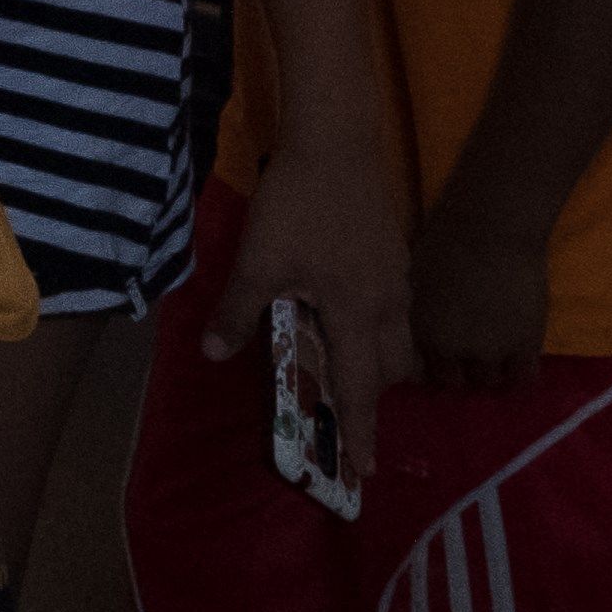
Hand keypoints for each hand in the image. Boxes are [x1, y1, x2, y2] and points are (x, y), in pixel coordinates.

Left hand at [197, 125, 421, 449]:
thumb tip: (213, 356)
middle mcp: (388, 302)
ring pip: (398, 336)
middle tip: (343, 409)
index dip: (360, 430)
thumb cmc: (297, 205)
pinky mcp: (395, 252)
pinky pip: (395, 306)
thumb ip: (238, 312)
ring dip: (377, 359)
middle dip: (371, 396)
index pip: (360, 388)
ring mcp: (397, 275)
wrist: (336, 140)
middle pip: (391, 367)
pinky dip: (377, 325)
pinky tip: (348, 310)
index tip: (366, 470)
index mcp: (357, 313)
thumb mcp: (258, 261)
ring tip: (346, 364)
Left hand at [409, 197, 557, 396]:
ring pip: (490, 382)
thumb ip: (419, 310)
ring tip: (497, 357)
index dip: (437, 368)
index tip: (445, 362)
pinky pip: (525, 377)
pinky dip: (521, 376)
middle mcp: (455, 351)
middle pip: (459, 382)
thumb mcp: (415, 278)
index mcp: (425, 334)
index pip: (428, 372)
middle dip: (463, 372)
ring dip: (491, 373)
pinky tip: (520, 363)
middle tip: (472, 357)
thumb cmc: (446, 242)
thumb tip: (419, 325)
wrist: (492, 230)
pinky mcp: (526, 344)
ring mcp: (492, 351)